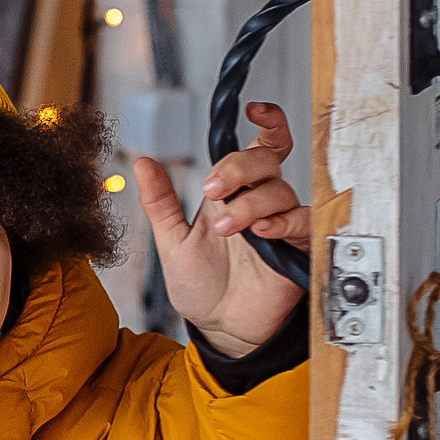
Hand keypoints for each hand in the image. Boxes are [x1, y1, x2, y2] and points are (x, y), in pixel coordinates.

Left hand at [132, 101, 308, 357]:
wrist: (221, 330)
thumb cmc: (203, 288)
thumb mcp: (172, 242)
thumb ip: (160, 202)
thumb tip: (140, 162)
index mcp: (232, 193)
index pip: (258, 146)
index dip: (266, 121)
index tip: (253, 108)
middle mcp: (259, 203)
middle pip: (266, 159)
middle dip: (237, 168)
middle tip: (212, 190)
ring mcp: (280, 225)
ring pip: (279, 190)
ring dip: (249, 203)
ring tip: (226, 228)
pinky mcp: (295, 249)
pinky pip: (299, 222)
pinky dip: (280, 222)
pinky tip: (260, 232)